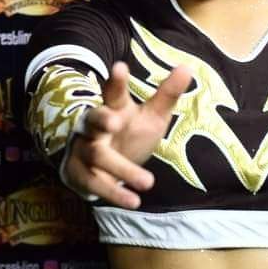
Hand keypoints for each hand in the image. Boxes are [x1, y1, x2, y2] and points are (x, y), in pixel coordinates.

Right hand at [64, 60, 191, 208]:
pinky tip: (134, 201)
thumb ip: (167, 94)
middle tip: (114, 121)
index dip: (115, 81)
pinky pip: (94, 184)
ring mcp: (85, 150)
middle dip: (101, 119)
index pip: (113, 93)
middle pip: (93, 120)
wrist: (102, 166)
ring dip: (121, 169)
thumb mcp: (151, 116)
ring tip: (148, 181)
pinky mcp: (80, 174)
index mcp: (113, 109)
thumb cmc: (130, 134)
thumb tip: (186, 67)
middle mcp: (94, 128)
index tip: (120, 67)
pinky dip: (114, 192)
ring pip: (97, 156)